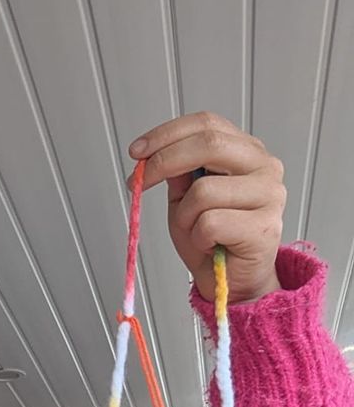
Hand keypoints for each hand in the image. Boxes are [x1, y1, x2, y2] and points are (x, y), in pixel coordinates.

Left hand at [126, 113, 285, 302]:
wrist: (231, 282)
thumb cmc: (211, 239)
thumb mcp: (183, 199)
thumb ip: (177, 173)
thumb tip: (153, 153)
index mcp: (246, 151)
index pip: (207, 124)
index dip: (167, 134)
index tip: (137, 152)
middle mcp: (264, 166)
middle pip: (209, 144)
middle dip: (165, 161)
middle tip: (141, 181)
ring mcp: (269, 194)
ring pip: (203, 190)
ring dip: (184, 216)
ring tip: (196, 231)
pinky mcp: (264, 226)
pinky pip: (210, 223)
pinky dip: (198, 237)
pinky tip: (211, 245)